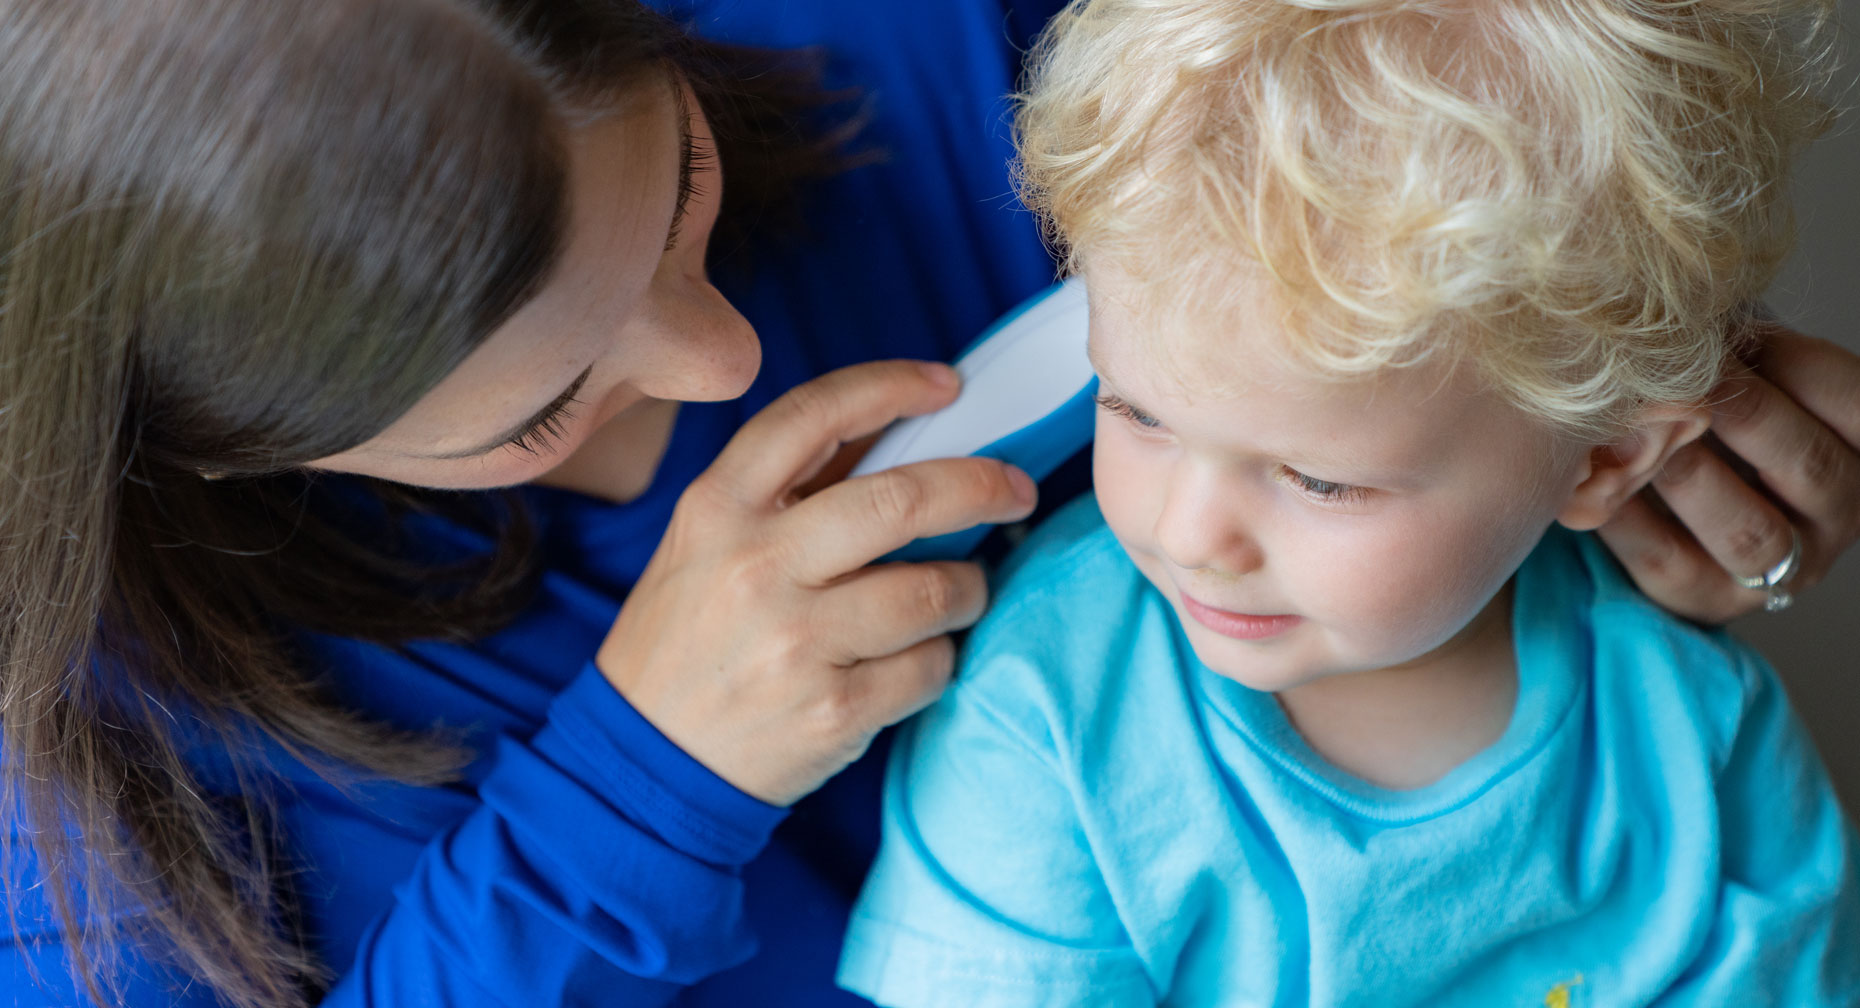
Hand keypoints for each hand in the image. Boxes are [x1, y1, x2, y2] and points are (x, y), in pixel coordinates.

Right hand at [595, 360, 1036, 804]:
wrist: (647, 761)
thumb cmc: (689, 638)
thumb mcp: (706, 544)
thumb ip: (788, 488)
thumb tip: (898, 427)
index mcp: (718, 508)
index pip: (813, 415)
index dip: (891, 386)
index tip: (947, 384)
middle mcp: (756, 567)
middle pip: (902, 500)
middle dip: (980, 486)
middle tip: (1014, 490)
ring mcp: (797, 642)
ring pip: (935, 589)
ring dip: (967, 587)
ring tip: (958, 593)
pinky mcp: (835, 710)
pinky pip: (931, 666)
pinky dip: (940, 657)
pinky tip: (915, 659)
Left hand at [1598, 325, 1859, 623]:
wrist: (1667, 518)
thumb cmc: (1714, 424)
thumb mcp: (1746, 383)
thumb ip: (1739, 353)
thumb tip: (1695, 307)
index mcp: (1858, 452)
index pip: (1857, 406)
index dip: (1794, 362)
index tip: (1732, 332)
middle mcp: (1836, 516)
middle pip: (1807, 466)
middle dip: (1741, 412)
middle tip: (1679, 375)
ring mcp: (1778, 570)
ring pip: (1744, 530)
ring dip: (1686, 473)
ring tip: (1636, 428)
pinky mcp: (1706, 601)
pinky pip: (1667, 561)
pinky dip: (1627, 516)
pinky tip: (1590, 478)